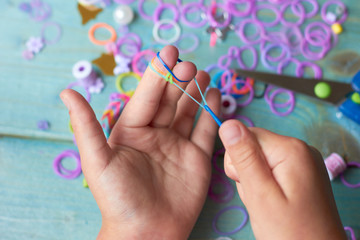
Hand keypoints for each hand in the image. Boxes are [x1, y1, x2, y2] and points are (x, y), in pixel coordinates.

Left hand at [60, 46, 220, 239]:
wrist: (146, 233)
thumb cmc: (118, 199)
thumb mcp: (97, 160)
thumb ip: (86, 125)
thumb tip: (67, 92)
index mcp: (132, 131)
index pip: (147, 97)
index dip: (157, 74)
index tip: (168, 53)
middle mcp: (155, 134)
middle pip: (170, 101)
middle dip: (179, 80)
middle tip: (188, 64)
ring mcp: (178, 145)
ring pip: (189, 111)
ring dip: (196, 92)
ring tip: (202, 74)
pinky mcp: (198, 158)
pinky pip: (205, 131)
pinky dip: (210, 113)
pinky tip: (214, 96)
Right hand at [219, 120, 345, 239]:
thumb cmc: (289, 232)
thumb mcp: (260, 194)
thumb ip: (244, 157)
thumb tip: (228, 123)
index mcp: (291, 149)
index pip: (246, 135)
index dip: (238, 160)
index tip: (250, 185)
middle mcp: (300, 148)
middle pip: (253, 146)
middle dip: (247, 172)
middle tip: (260, 198)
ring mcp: (302, 160)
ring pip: (259, 159)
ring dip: (255, 181)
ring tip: (268, 203)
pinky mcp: (301, 172)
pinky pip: (270, 169)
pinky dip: (265, 185)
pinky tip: (273, 202)